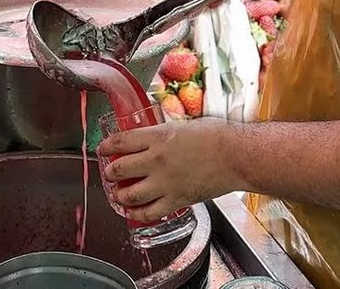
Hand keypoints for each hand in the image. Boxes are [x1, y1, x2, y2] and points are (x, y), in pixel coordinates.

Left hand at [98, 118, 236, 221]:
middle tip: (109, 173)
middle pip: (120, 168)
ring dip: (119, 195)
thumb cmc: (217, 136)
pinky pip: (150, 212)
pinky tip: (133, 212)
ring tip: (117, 194)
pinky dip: (138, 214)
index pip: (120, 141)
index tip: (102, 149)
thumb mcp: (182, 126)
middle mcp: (156, 160)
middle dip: (109, 172)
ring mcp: (165, 182)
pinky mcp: (177, 200)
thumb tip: (154, 135)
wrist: (237, 156)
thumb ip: (164, 133)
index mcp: (157, 137)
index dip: (106, 146)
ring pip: (130, 194)